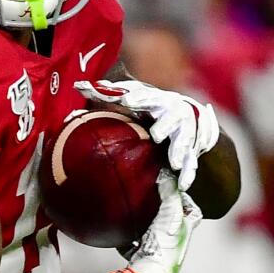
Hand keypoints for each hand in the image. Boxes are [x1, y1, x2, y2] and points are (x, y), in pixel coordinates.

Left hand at [74, 80, 219, 189]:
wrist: (185, 112)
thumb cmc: (150, 105)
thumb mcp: (132, 96)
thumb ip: (109, 94)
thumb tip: (81, 88)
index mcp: (156, 99)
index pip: (147, 96)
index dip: (138, 96)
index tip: (127, 98)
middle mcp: (174, 112)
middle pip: (173, 116)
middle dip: (166, 125)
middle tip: (157, 135)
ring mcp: (185, 130)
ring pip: (186, 139)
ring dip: (180, 150)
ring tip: (174, 162)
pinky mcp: (193, 147)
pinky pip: (193, 160)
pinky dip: (189, 172)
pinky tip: (183, 184)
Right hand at [124, 169, 201, 272]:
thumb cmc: (163, 248)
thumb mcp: (169, 215)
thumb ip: (170, 193)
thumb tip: (167, 173)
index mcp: (184, 233)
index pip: (193, 214)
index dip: (188, 202)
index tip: (175, 190)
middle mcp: (174, 245)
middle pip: (172, 224)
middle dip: (163, 212)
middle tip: (152, 198)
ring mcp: (158, 254)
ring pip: (152, 236)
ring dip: (144, 227)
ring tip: (134, 213)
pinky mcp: (141, 261)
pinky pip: (133, 248)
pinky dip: (126, 242)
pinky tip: (118, 234)